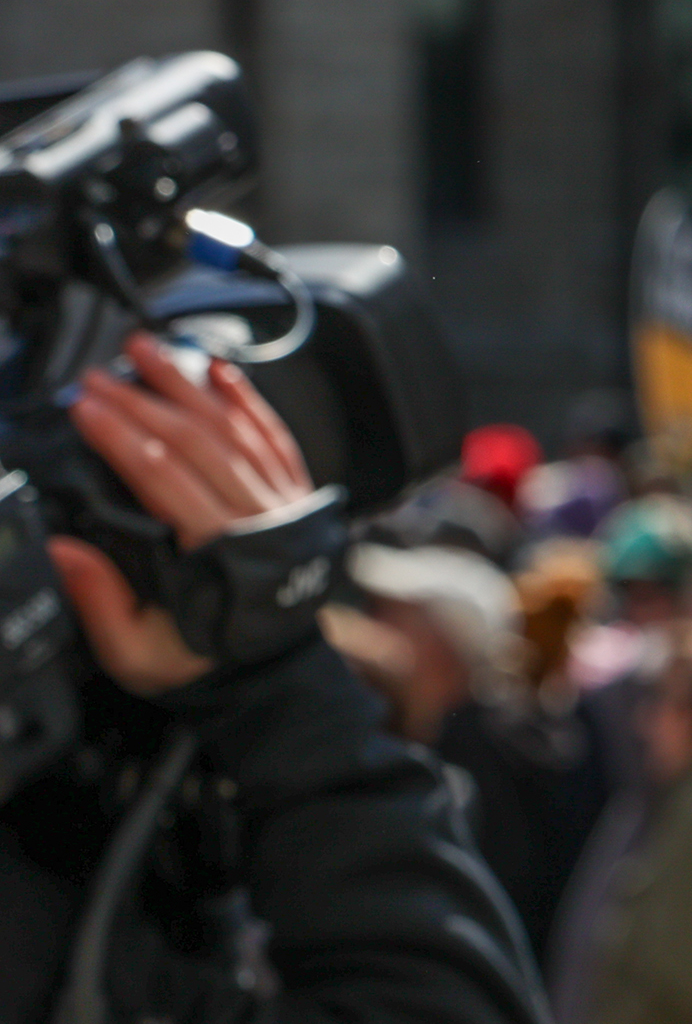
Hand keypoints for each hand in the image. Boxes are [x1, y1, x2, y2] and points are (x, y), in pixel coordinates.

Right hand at [47, 334, 315, 694]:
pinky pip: (275, 440)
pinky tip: (220, 372)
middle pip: (196, 443)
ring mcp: (284, 507)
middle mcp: (259, 521)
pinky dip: (248, 402)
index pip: (164, 477)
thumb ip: (100, 603)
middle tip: (96, 376)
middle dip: (141, 401)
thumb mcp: (140, 652)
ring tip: (145, 349)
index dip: (120, 436)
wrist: (271, 674)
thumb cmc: (203, 659)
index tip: (83, 407)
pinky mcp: (297, 500)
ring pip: (234, 431)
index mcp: (221, 554)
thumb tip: (63, 550)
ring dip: (187, 385)